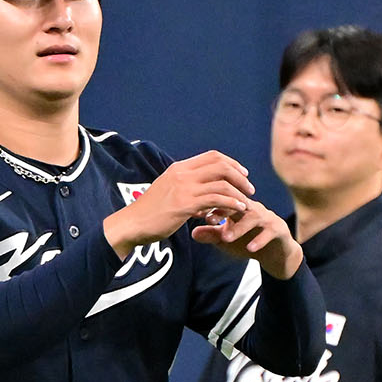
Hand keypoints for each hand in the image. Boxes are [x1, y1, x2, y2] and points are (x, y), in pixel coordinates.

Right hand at [103, 150, 253, 256]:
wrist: (131, 224)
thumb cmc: (149, 215)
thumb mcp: (169, 197)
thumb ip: (189, 197)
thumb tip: (206, 207)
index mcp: (179, 169)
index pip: (212, 156)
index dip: (231, 163)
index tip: (241, 175)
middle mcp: (182, 174)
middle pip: (220, 164)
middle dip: (239, 175)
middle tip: (249, 188)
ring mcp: (184, 187)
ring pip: (221, 182)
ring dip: (239, 191)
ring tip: (247, 202)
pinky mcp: (185, 203)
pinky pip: (216, 199)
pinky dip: (231, 203)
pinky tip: (238, 209)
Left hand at [191, 201, 302, 279]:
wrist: (275, 251)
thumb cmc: (248, 239)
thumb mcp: (227, 239)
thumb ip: (212, 235)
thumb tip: (193, 233)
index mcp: (238, 207)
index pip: (224, 199)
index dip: (210, 204)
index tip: (196, 212)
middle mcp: (252, 208)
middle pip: (239, 203)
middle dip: (224, 210)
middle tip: (210, 220)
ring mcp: (266, 218)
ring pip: (254, 217)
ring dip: (240, 227)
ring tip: (227, 237)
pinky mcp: (279, 229)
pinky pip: (270, 232)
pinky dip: (260, 239)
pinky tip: (251, 248)